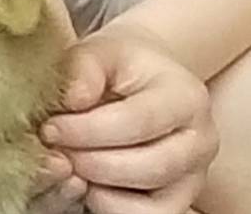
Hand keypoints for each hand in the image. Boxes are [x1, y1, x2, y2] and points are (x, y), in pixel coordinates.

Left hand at [42, 21, 216, 213]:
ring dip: (99, 187)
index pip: (138, 121)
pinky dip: (111, 207)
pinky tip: (86, 182)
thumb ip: (83, 67)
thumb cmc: (118, 67)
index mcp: (187, 96)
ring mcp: (195, 178)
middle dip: (91, 161)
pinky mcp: (181, 202)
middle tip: (53, 150)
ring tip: (68, 163)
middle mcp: (201, 141)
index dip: (87, 129)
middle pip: (149, 167)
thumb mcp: (100, 51)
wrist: (142, 83)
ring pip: (151, 203)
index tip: (49, 128)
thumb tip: (73, 98)